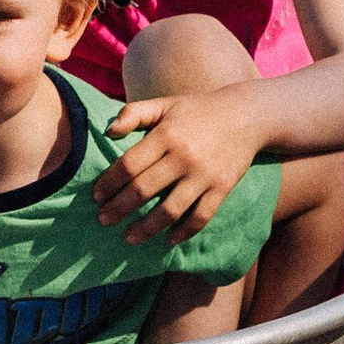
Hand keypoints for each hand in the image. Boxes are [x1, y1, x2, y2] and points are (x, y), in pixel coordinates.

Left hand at [95, 91, 262, 241]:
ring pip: (169, 210)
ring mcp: (204, 175)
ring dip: (146, 228)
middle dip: (119, 208)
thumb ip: (134, 113)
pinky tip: (169, 239)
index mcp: (165, 135)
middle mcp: (183, 156)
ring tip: (129, 237)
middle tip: (104, 220)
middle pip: (143, 190)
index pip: (129, 165)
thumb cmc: (198, 110)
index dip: (109, 183)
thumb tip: (108, 131)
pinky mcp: (222, 188)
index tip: (96, 196)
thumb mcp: (165, 104)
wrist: (247, 116)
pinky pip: (201, 217)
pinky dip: (184, 232)